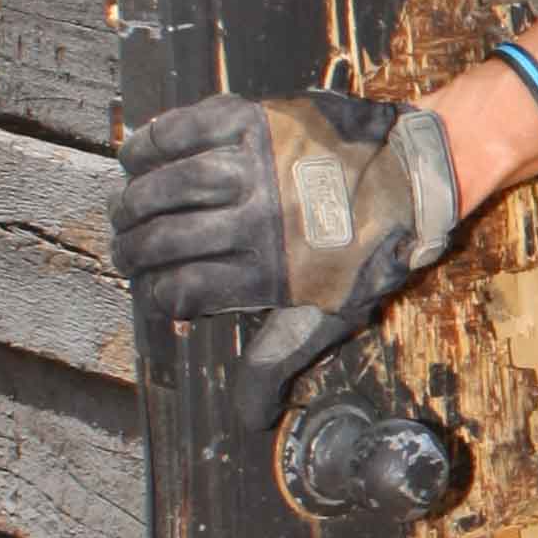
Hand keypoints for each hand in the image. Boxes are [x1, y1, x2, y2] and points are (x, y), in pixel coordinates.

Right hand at [111, 92, 461, 429]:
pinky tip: (135, 156)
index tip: (150, 294)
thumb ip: (277, 360)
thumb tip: (247, 419)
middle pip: (160, 240)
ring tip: (123, 211)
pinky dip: (150, 141)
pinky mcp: (255, 119)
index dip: (154, 297)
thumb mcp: (329, 315)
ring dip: (131, 201)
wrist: (415, 176)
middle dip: (131, 252)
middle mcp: (254, 218)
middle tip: (124, 252)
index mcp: (268, 271)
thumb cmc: (371, 251)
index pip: (180, 291)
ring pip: (163, 186)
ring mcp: (253, 164)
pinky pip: (183, 129)